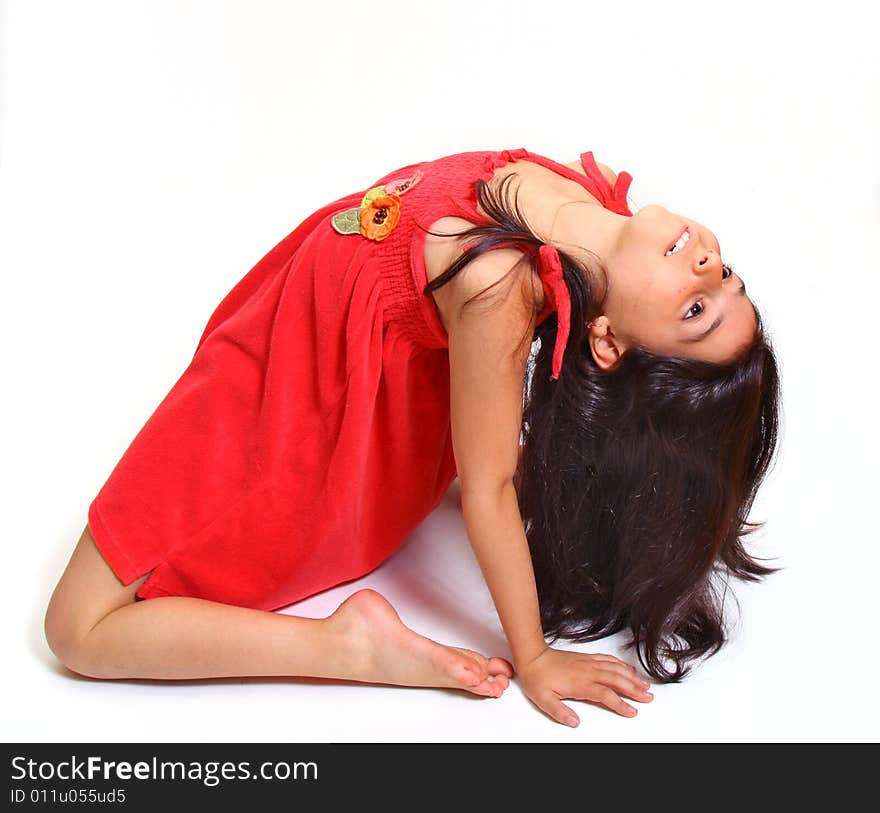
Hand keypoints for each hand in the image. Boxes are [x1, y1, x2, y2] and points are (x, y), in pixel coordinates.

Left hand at [516, 646, 653, 727]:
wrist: (532, 656)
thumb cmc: (537, 677)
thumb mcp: (544, 700)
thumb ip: (560, 712)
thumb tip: (575, 722)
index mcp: (581, 683)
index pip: (606, 695)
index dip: (620, 704)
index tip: (632, 711)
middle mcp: (588, 672)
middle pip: (616, 680)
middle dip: (634, 689)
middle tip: (648, 697)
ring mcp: (588, 663)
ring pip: (615, 669)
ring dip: (631, 677)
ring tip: (644, 685)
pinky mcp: (586, 658)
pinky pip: (608, 659)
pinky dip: (620, 664)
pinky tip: (627, 668)